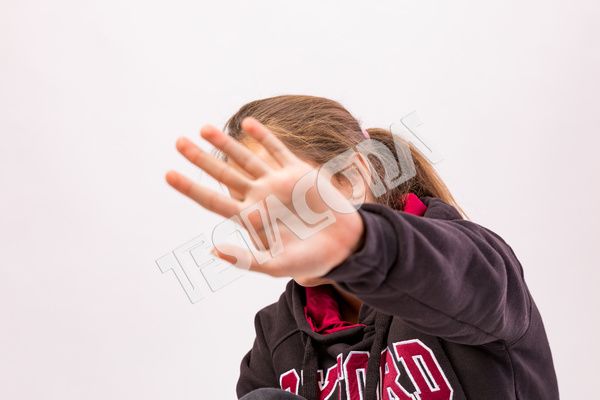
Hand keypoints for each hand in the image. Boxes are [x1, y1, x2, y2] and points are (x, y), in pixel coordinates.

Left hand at [165, 117, 364, 282]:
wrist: (344, 245)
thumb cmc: (310, 259)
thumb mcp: (276, 265)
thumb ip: (245, 259)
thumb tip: (212, 250)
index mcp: (250, 218)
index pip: (213, 200)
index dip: (190, 187)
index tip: (168, 174)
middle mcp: (259, 197)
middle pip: (223, 174)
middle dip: (200, 159)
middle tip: (178, 142)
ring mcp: (277, 183)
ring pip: (245, 158)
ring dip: (225, 143)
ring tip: (203, 127)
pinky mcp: (297, 172)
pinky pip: (277, 150)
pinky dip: (263, 136)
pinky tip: (247, 123)